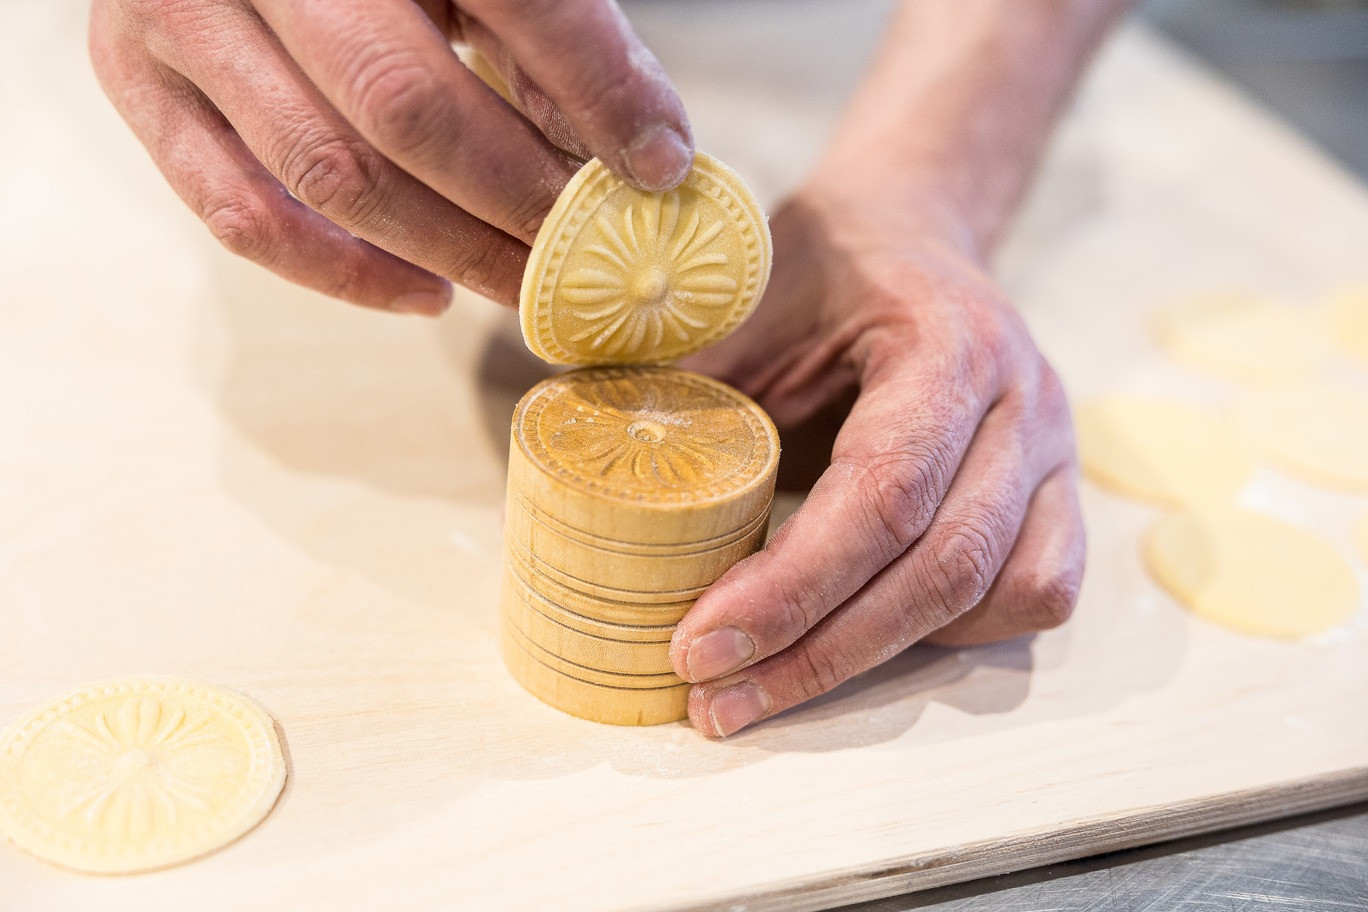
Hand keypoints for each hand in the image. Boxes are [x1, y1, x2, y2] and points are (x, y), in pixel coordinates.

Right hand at [90, 0, 691, 312]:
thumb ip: (547, 35)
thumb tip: (641, 149)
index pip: (515, 0)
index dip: (598, 91)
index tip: (662, 168)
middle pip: (409, 106)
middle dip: (518, 199)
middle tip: (587, 256)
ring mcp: (180, 12)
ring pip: (329, 172)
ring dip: (447, 248)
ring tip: (525, 283)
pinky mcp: (133, 77)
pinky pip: (239, 214)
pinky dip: (343, 274)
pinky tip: (427, 293)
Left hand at [672, 181, 1084, 736]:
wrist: (908, 233)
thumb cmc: (820, 272)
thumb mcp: (743, 307)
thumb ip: (683, 391)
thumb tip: (585, 485)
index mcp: (948, 344)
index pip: (883, 493)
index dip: (792, 586)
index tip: (699, 644)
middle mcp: (1023, 405)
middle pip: (940, 567)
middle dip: (819, 651)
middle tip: (714, 700)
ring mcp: (1056, 453)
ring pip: (993, 594)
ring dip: (877, 658)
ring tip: (764, 687)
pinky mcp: (1060, 493)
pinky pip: (1034, 593)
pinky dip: (950, 637)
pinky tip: (863, 639)